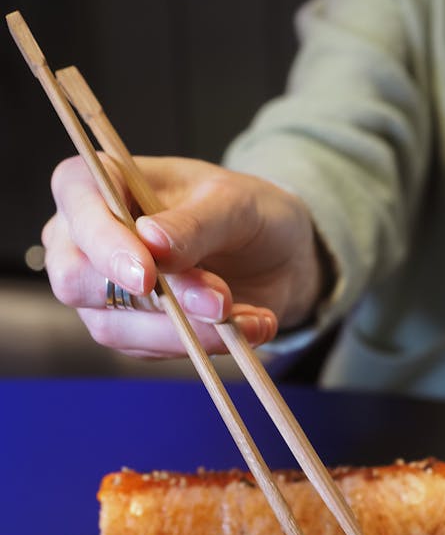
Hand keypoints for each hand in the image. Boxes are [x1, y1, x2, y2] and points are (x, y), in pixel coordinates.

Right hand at [42, 155, 325, 358]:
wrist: (276, 257)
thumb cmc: (243, 212)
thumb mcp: (233, 204)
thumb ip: (192, 224)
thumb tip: (152, 242)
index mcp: (96, 184)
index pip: (78, 206)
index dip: (105, 244)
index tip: (148, 276)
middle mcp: (83, 242)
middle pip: (76, 280)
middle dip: (153, 298)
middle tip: (217, 303)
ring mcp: (101, 293)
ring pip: (116, 328)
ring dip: (190, 329)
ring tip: (246, 314)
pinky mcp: (130, 334)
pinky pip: (157, 350)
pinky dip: (207, 343)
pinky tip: (249, 325)